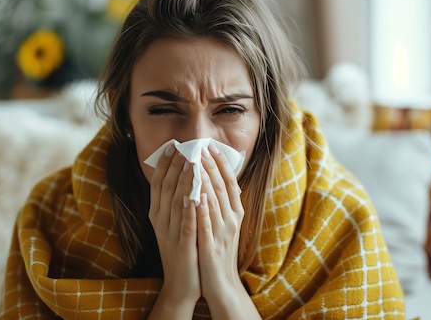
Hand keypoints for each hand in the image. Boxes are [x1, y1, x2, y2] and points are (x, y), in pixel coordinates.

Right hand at [148, 145, 199, 316]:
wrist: (181, 286)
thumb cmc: (183, 251)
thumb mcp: (175, 224)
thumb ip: (177, 202)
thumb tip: (184, 176)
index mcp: (158, 215)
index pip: (158, 183)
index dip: (164, 164)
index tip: (173, 146)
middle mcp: (161, 222)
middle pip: (166, 188)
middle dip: (175, 166)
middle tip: (184, 147)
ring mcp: (171, 234)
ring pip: (176, 202)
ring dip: (184, 182)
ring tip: (191, 163)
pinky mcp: (183, 247)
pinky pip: (186, 226)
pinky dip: (190, 211)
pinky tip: (195, 197)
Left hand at [196, 144, 248, 307]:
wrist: (222, 284)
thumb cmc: (219, 251)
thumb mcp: (224, 224)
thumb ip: (220, 204)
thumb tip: (212, 179)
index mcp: (235, 213)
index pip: (230, 183)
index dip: (221, 164)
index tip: (211, 147)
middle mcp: (232, 220)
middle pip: (222, 188)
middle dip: (210, 166)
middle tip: (200, 148)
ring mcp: (222, 233)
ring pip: (214, 202)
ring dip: (204, 181)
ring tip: (195, 163)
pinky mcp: (211, 246)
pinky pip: (206, 225)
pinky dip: (201, 211)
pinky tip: (195, 197)